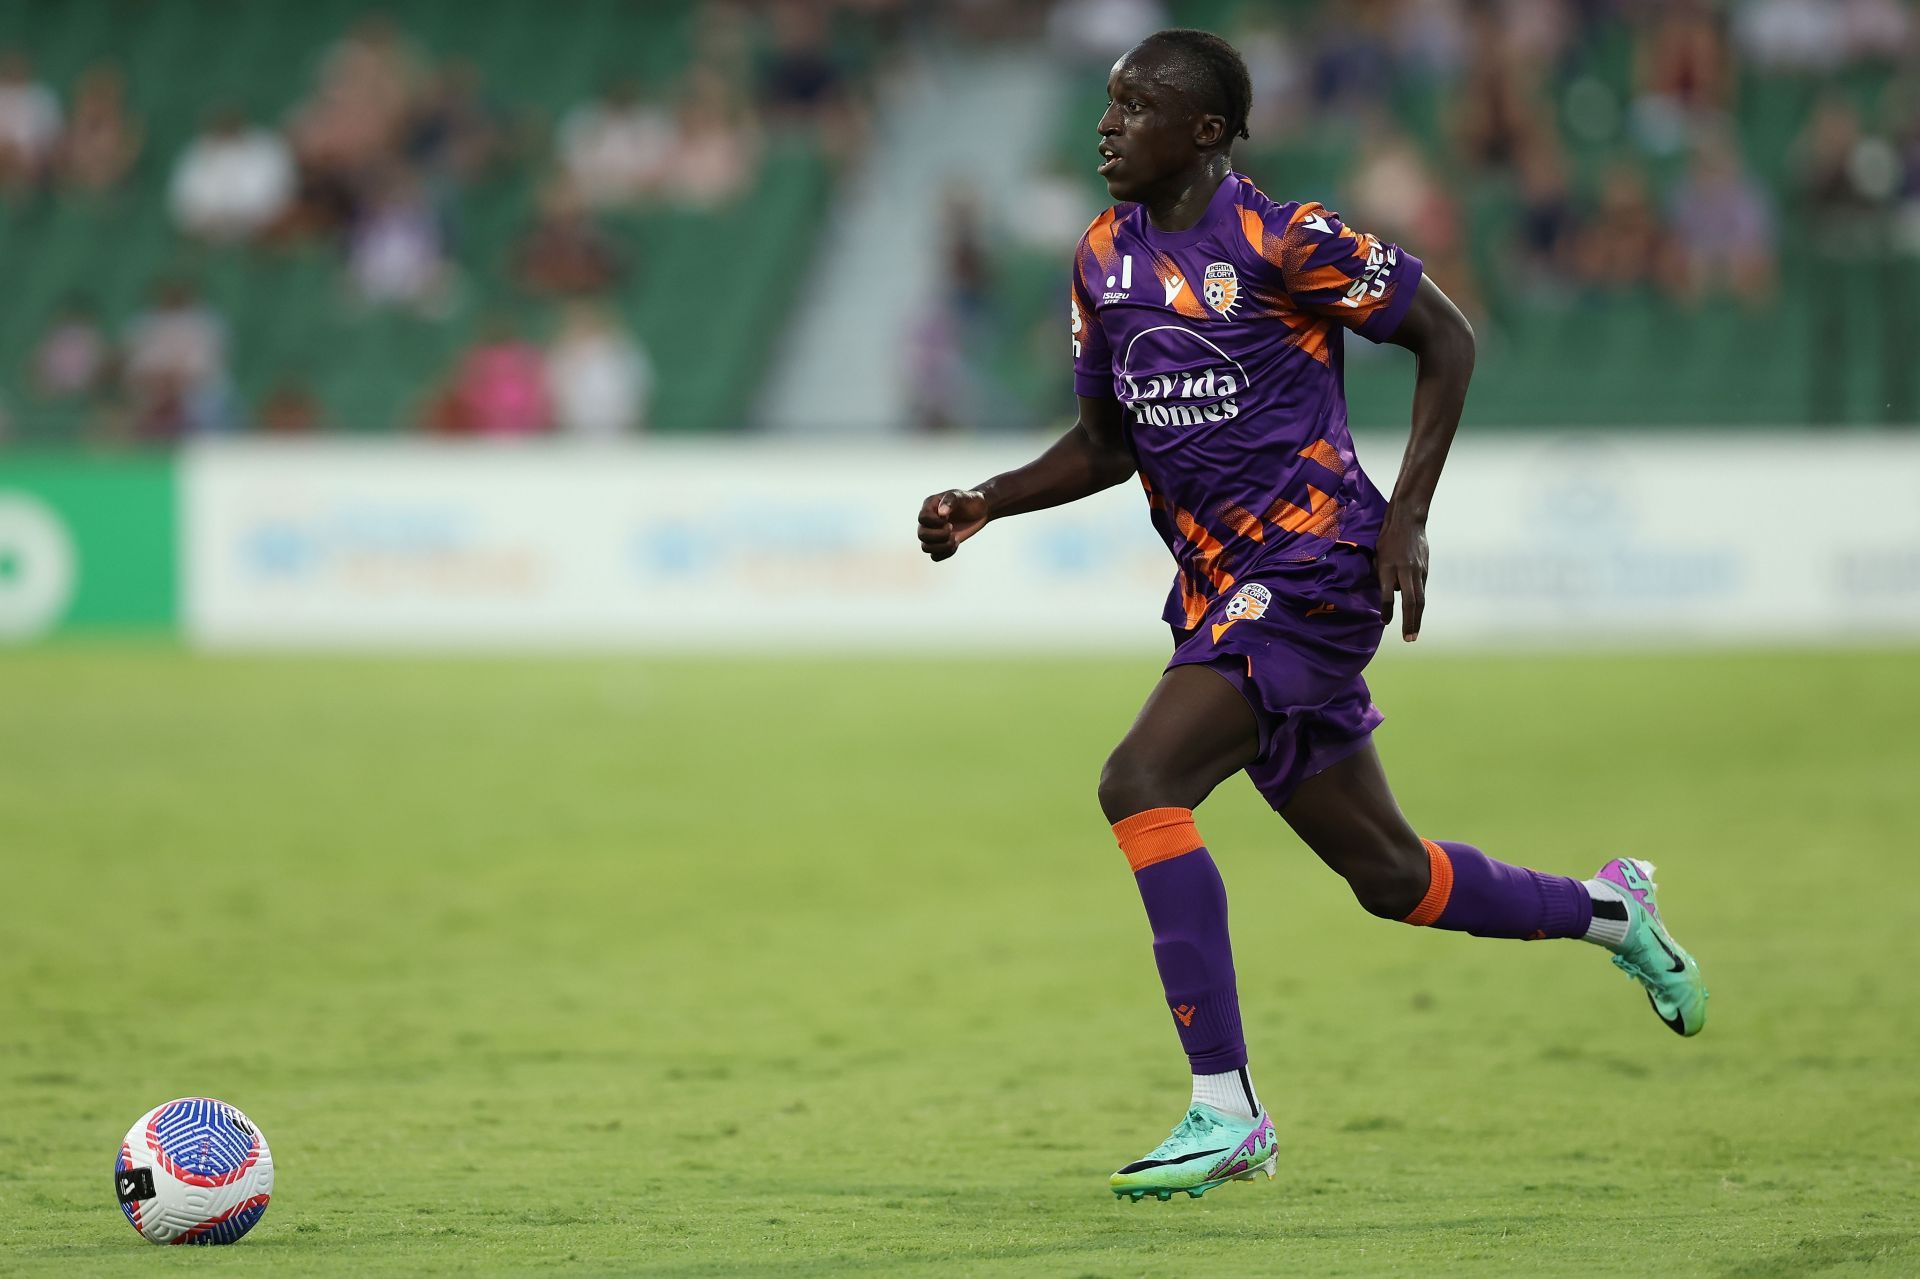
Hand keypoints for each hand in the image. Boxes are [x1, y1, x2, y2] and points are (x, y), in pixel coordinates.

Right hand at [916, 489, 989, 561]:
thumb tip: (941, 513)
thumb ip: (950, 501)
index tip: (948, 520)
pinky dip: (946, 553)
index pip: (922, 518)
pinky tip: (957, 543)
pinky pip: (935, 556)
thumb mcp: (961, 496)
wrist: (980, 510)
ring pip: (926, 548)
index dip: (934, 523)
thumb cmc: (969, 500)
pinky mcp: (941, 544)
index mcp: (930, 506)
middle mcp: (928, 521)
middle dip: (939, 535)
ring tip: (955, 538)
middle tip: (952, 528)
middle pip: (922, 535)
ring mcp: (933, 534)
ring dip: (942, 546)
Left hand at [1375, 510, 1428, 641]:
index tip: (1384, 622)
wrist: (1408, 520)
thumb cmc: (1387, 538)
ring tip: (1413, 634)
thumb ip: (1382, 576)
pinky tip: (1415, 616)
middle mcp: (1405, 570)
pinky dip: (1417, 604)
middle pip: (1410, 601)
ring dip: (1417, 619)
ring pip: (1419, 599)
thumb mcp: (1378, 556)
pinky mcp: (1425, 569)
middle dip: (1410, 622)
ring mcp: (1418, 570)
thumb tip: (1390, 594)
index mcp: (1389, 566)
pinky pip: (1421, 590)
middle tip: (1408, 639)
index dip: (1386, 609)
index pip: (1387, 593)